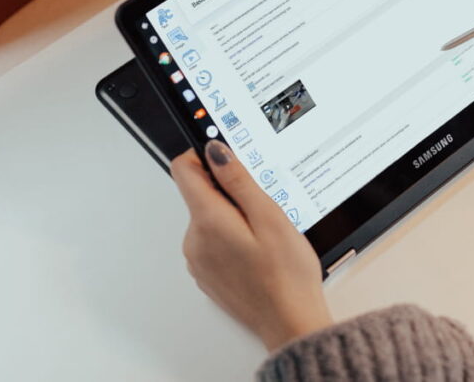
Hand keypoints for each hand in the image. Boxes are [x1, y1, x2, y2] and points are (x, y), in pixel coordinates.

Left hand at [171, 141, 332, 350]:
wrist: (290, 322)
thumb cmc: (287, 275)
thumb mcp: (270, 216)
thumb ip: (238, 180)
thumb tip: (215, 151)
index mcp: (207, 220)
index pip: (184, 169)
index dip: (205, 156)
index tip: (228, 160)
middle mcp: (194, 241)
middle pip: (199, 195)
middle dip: (228, 192)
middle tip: (263, 209)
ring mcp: (198, 261)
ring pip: (208, 219)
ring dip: (232, 218)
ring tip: (264, 236)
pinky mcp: (207, 275)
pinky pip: (212, 243)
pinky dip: (232, 240)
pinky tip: (258, 253)